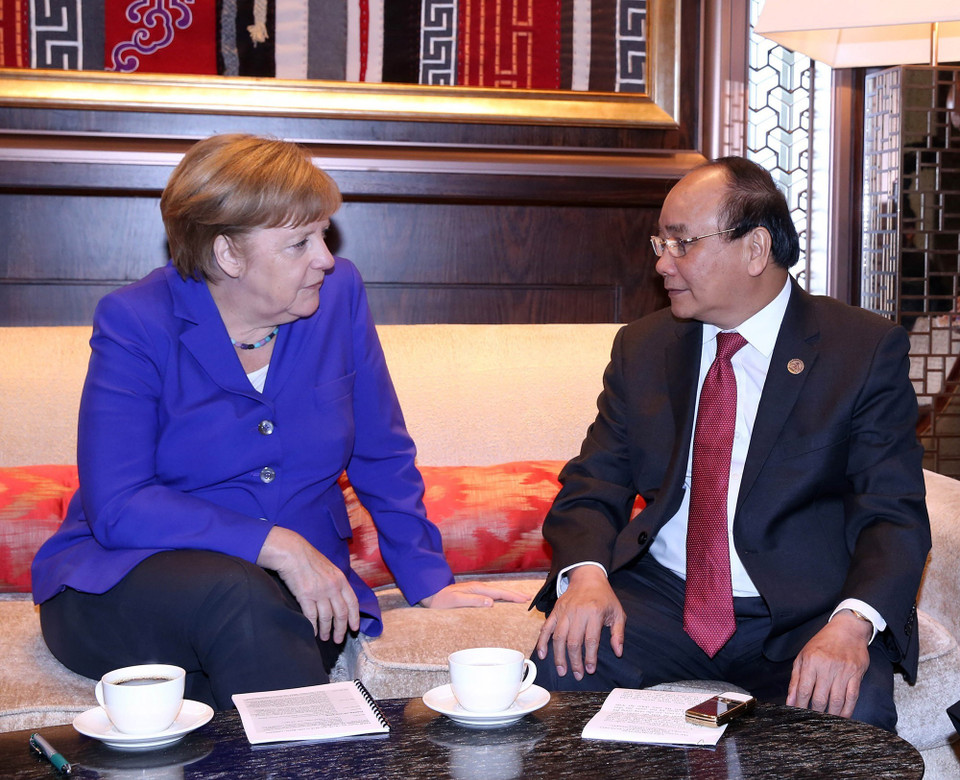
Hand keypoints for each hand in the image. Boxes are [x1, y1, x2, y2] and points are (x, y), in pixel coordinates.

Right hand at [256, 526, 359, 642]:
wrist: (293, 552)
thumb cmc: (309, 559)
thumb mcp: (329, 568)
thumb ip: (335, 582)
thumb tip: (338, 597)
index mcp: (341, 579)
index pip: (353, 603)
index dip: (355, 618)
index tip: (354, 628)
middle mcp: (333, 587)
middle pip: (341, 614)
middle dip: (341, 629)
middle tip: (338, 640)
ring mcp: (320, 592)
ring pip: (327, 617)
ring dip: (327, 630)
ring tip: (325, 638)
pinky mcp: (306, 596)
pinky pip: (312, 616)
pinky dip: (314, 627)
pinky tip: (313, 632)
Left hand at [420, 581, 528, 608]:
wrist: (431, 595)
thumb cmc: (442, 600)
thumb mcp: (456, 601)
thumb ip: (473, 601)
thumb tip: (491, 602)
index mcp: (477, 589)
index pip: (499, 593)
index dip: (512, 596)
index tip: (524, 600)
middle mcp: (478, 587)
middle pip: (501, 590)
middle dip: (515, 594)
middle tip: (528, 597)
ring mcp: (476, 590)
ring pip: (497, 592)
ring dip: (510, 594)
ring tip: (520, 597)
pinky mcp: (474, 593)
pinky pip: (492, 594)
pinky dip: (501, 596)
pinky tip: (503, 599)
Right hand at [535, 566, 624, 680]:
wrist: (588, 577)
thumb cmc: (604, 597)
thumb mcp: (618, 612)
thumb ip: (618, 633)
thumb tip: (618, 652)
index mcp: (594, 613)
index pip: (590, 640)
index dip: (590, 658)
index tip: (590, 670)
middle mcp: (577, 612)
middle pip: (573, 642)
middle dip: (574, 662)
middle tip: (577, 675)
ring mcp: (564, 611)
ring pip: (559, 637)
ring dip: (559, 656)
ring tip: (562, 670)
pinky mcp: (555, 610)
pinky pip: (547, 627)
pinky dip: (542, 641)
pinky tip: (543, 655)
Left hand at [786, 610, 871, 717]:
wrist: (848, 630)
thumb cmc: (823, 643)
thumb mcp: (803, 656)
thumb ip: (796, 679)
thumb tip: (790, 701)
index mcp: (810, 661)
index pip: (803, 690)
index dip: (799, 706)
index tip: (797, 715)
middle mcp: (826, 667)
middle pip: (819, 698)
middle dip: (814, 713)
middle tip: (812, 722)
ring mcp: (843, 671)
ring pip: (836, 701)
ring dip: (831, 715)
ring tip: (826, 723)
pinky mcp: (856, 675)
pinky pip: (852, 698)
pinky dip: (847, 711)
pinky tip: (842, 717)